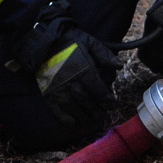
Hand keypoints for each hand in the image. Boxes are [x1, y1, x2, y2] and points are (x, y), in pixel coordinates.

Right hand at [14, 16, 119, 131]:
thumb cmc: (68, 42)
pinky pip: (59, 113)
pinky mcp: (49, 95)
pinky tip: (75, 121)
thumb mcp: (89, 41)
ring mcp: (59, 91)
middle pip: (89, 103)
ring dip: (86, 117)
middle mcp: (72, 82)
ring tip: (92, 118)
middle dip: (98, 110)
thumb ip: (104, 53)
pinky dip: (68, 120)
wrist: (42, 43)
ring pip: (76, 110)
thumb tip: (119, 66)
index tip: (113, 104)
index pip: (99, 91)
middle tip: (103, 113)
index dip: (108, 100)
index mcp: (83, 70)